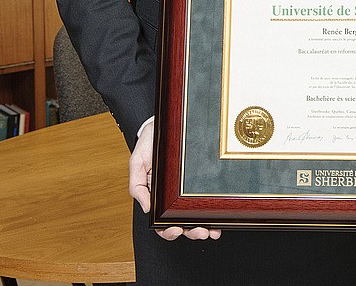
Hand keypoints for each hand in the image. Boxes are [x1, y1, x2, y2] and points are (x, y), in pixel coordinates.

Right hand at [129, 117, 220, 240]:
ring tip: (211, 230)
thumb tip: (147, 209)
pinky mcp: (199, 183)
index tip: (174, 230)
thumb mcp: (137, 162)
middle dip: (191, 231)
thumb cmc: (149, 143)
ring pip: (195, 216)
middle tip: (200, 232)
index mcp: (156, 196)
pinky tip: (219, 220)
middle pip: (181, 223)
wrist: (165, 124)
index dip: (167, 231)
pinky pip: (206, 201)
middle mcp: (172, 198)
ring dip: (203, 227)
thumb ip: (137, 185)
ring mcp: (187, 192)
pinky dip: (212, 214)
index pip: (161, 221)